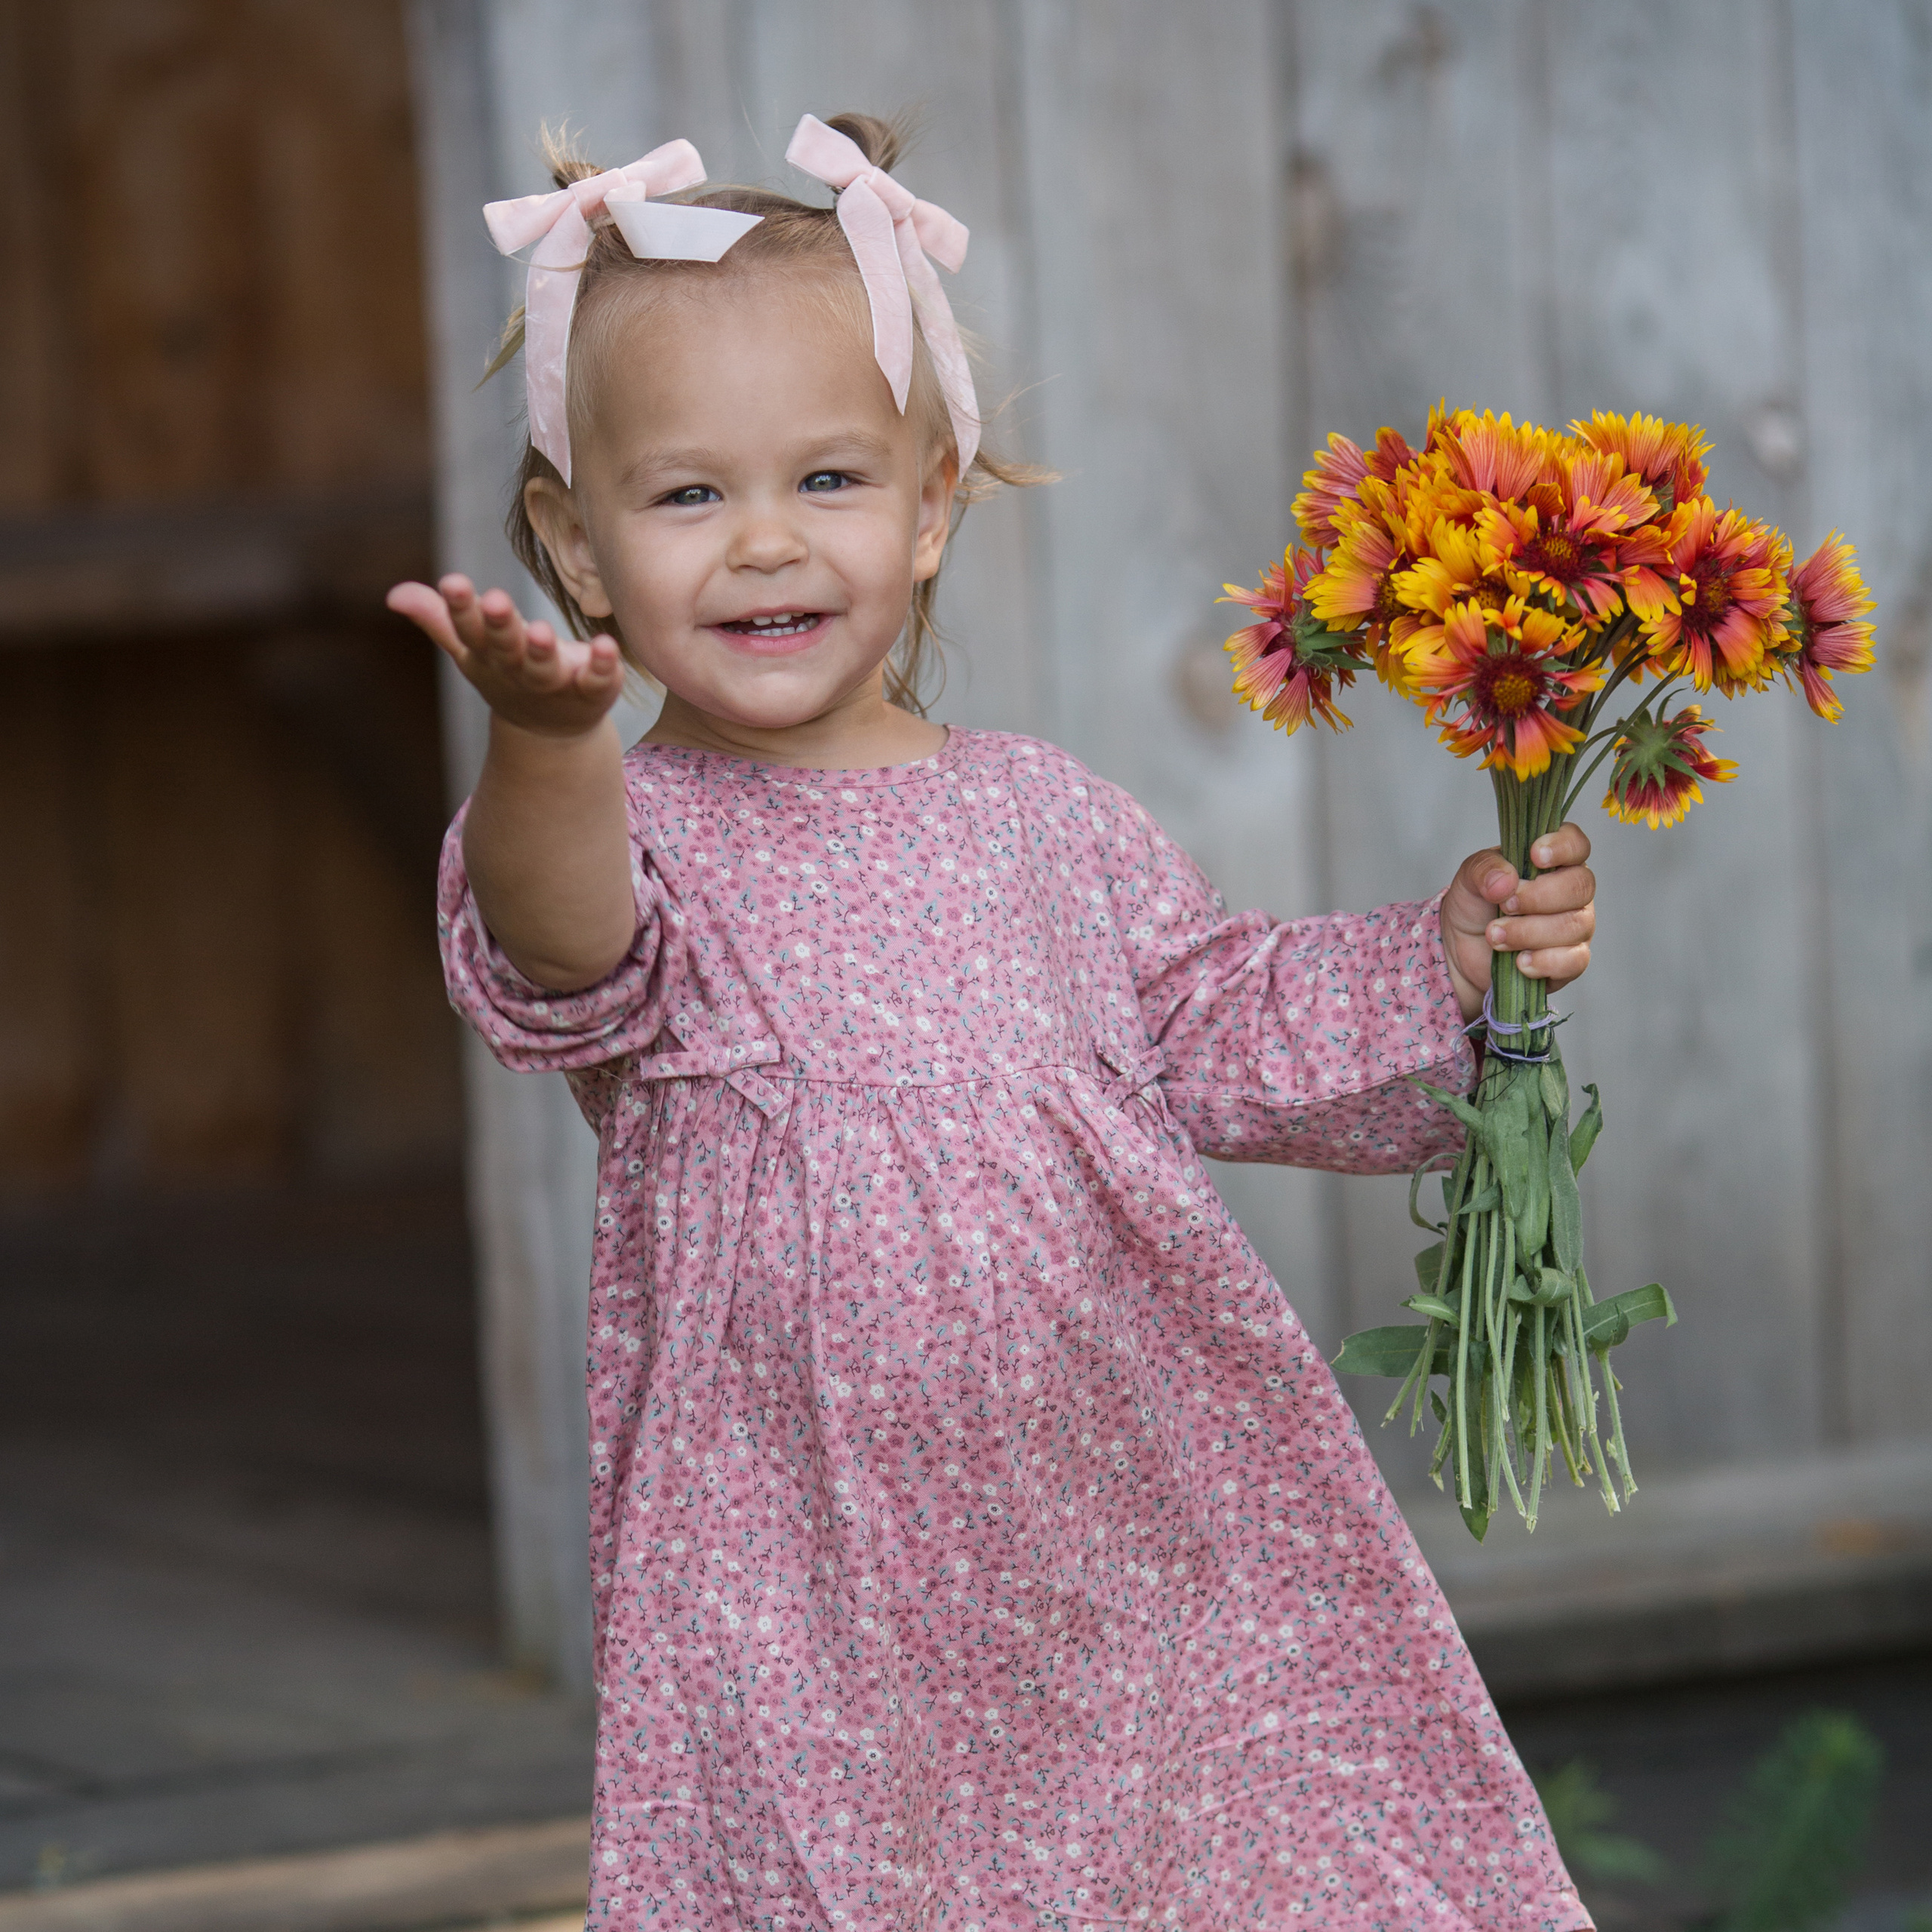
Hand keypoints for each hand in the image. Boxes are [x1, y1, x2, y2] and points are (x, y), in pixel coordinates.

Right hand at [387, 574, 625, 738]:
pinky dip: (601, 666)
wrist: (550, 731)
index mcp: (487, 655)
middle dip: (499, 626)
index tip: (452, 582)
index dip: (460, 608)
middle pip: (505, 648)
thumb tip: (393, 594)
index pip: (468, 630)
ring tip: (540, 630)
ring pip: (545, 668)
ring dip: (542, 650)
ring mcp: (555, 684)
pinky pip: (596, 680)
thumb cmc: (506, 673)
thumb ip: (440, 619)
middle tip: (493, 600)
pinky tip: (606, 645)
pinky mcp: (591, 692)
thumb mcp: (471, 650)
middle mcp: (517, 670)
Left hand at [1441, 822, 1595, 1024]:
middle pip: (1580, 886)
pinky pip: (1574, 960)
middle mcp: (1571, 891)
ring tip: (1495, 936)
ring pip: (1574, 925)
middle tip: (1504, 905)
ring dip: (1529, 932)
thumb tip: (1506, 881)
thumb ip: (1484, 869)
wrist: (1463, 948)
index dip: (1563, 847)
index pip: (1576, 844)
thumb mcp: (1469, 878)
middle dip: (1538, 897)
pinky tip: (1520, 961)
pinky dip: (1544, 961)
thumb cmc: (1476, 904)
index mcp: (1553, 861)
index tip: (1535, 855)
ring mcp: (1575, 925)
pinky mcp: (1571, 960)